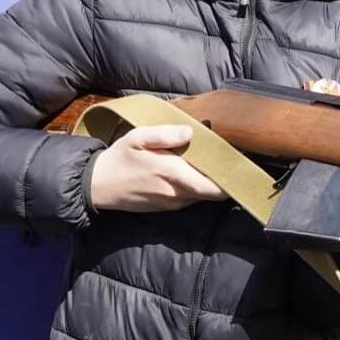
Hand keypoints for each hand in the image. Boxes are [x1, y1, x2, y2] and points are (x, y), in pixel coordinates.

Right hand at [88, 125, 228, 212]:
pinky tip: (192, 173)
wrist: (98, 186)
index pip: (213, 187)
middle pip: (212, 192)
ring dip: (209, 183)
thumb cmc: (119, 159)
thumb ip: (163, 135)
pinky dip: (196, 188)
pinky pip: (189, 198)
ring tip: (212, 164)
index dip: (231, 182)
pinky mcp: (166, 208)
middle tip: (230, 161)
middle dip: (223, 180)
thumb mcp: (137, 138)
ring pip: (201, 196)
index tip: (241, 169)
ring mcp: (172, 203)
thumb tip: (189, 132)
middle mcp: (176, 193)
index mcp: (173, 174)